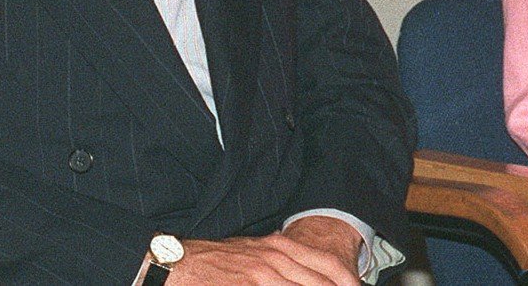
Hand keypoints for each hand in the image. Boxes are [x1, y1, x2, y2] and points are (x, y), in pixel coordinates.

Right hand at [166, 217, 361, 285]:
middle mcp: (277, 257)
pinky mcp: (250, 284)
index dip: (348, 280)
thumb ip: (280, 260)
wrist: (179, 263)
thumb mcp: (255, 253)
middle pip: (322, 280)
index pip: (328, 264)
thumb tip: (305, 268)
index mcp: (281, 246)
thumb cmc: (217, 262)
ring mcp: (264, 273)